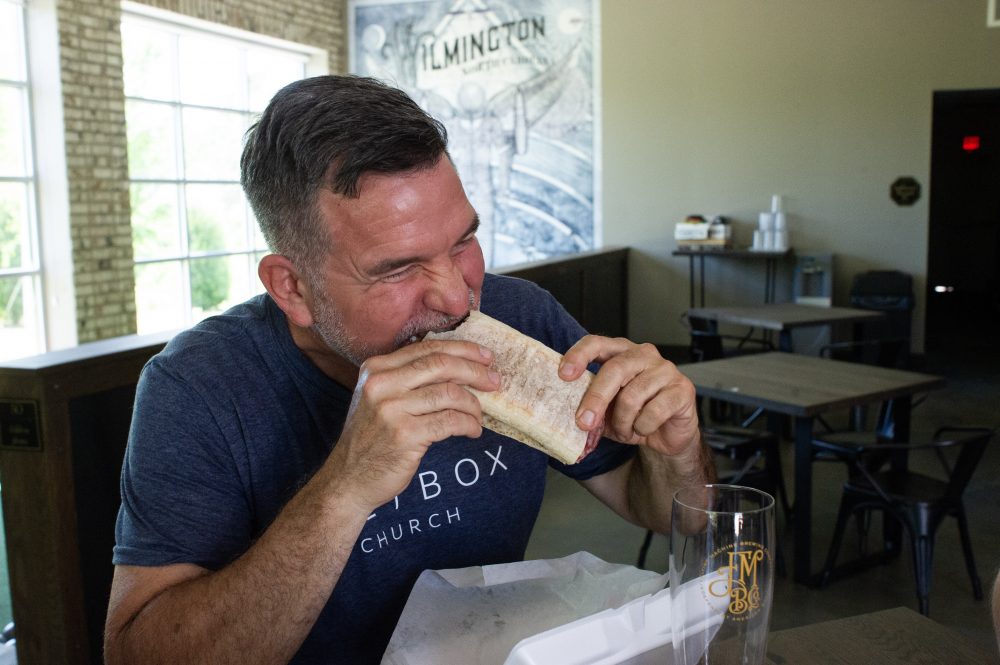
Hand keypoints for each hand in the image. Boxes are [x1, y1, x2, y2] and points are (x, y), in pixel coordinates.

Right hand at [327, 339, 499, 512]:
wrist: (348, 480)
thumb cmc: (371, 439)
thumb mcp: (379, 398)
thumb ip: (407, 378)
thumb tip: (458, 364)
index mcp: (376, 369)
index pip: (428, 349)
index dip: (462, 350)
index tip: (486, 357)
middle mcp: (381, 384)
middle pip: (441, 365)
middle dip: (475, 371)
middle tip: (495, 381)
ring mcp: (392, 409)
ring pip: (450, 393)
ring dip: (474, 405)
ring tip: (479, 415)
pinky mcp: (405, 435)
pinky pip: (450, 421)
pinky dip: (469, 424)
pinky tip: (473, 430)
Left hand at [558, 337, 699, 457]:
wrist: (668, 434)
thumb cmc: (634, 415)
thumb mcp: (606, 411)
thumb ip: (589, 405)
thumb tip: (566, 412)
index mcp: (621, 352)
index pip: (597, 343)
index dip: (579, 356)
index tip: (563, 375)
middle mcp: (644, 354)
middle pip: (614, 370)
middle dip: (595, 399)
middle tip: (583, 422)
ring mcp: (665, 369)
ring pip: (632, 396)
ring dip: (623, 422)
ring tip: (624, 431)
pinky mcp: (682, 389)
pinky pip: (654, 411)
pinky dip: (642, 427)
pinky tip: (644, 429)